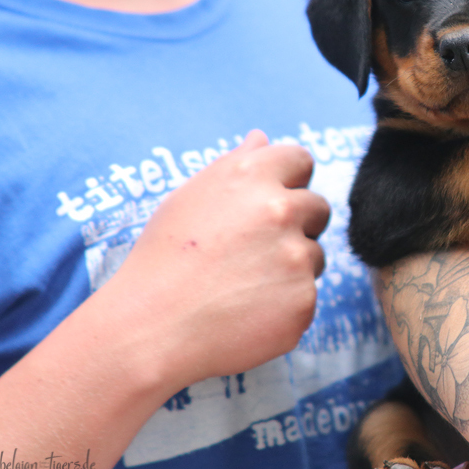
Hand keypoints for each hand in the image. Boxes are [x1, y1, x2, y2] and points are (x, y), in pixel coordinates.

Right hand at [96, 129, 329, 390]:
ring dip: (291, 267)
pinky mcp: (304, 300)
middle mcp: (280, 209)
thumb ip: (235, 164)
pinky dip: (284, 306)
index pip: (301, 159)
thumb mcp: (188, 198)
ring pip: (315, 255)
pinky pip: (306, 296)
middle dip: (298, 225)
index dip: (289, 181)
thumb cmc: (162, 260)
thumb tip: (262, 138)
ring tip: (242, 284)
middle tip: (254, 251)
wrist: (149, 330)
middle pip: (319, 208)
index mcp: (252, 176)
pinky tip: (246, 312)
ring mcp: (296, 256)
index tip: (272, 201)